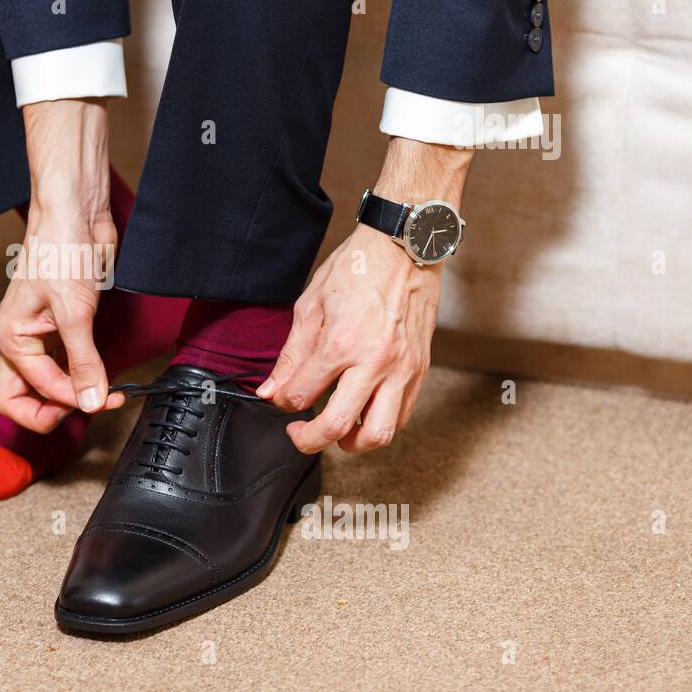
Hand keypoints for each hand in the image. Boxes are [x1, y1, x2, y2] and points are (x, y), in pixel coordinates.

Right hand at [0, 208, 124, 430]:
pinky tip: (105, 376)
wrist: (75, 213)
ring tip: (106, 393)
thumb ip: (83, 362)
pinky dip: (84, 376)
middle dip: (56, 411)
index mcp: (11, 340)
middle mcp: (21, 343)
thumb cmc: (60, 250)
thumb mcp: (75, 312)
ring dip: (74, 395)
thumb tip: (90, 402)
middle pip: (25, 400)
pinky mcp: (64, 328)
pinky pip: (67, 366)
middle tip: (93, 404)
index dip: (70, 400)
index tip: (101, 398)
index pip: (36, 392)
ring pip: (47, 387)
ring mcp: (42, 337)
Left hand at [258, 225, 437, 452]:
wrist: (405, 248)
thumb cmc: (356, 270)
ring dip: (352, 443)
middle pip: (339, 427)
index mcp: (342, 344)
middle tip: (299, 434)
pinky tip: (362, 412)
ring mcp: (403, 369)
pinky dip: (380, 423)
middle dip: (310, 440)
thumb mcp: (310, 306)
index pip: (302, 395)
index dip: (284, 403)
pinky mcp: (420, 369)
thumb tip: (271, 391)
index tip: (280, 398)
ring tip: (335, 431)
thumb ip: (290, 355)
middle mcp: (375, 362)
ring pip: (380, 433)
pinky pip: (402, 415)